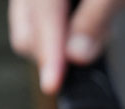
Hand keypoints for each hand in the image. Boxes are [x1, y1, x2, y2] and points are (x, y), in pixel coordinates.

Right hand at [8, 0, 124, 93]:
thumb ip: (96, 19)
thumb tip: (76, 56)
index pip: (44, 16)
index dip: (49, 53)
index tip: (53, 84)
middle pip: (27, 32)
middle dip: (53, 53)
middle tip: (94, 47)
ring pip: (28, 30)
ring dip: (56, 45)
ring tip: (97, 28)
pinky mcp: (38, 1)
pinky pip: (38, 22)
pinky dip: (58, 33)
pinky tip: (85, 23)